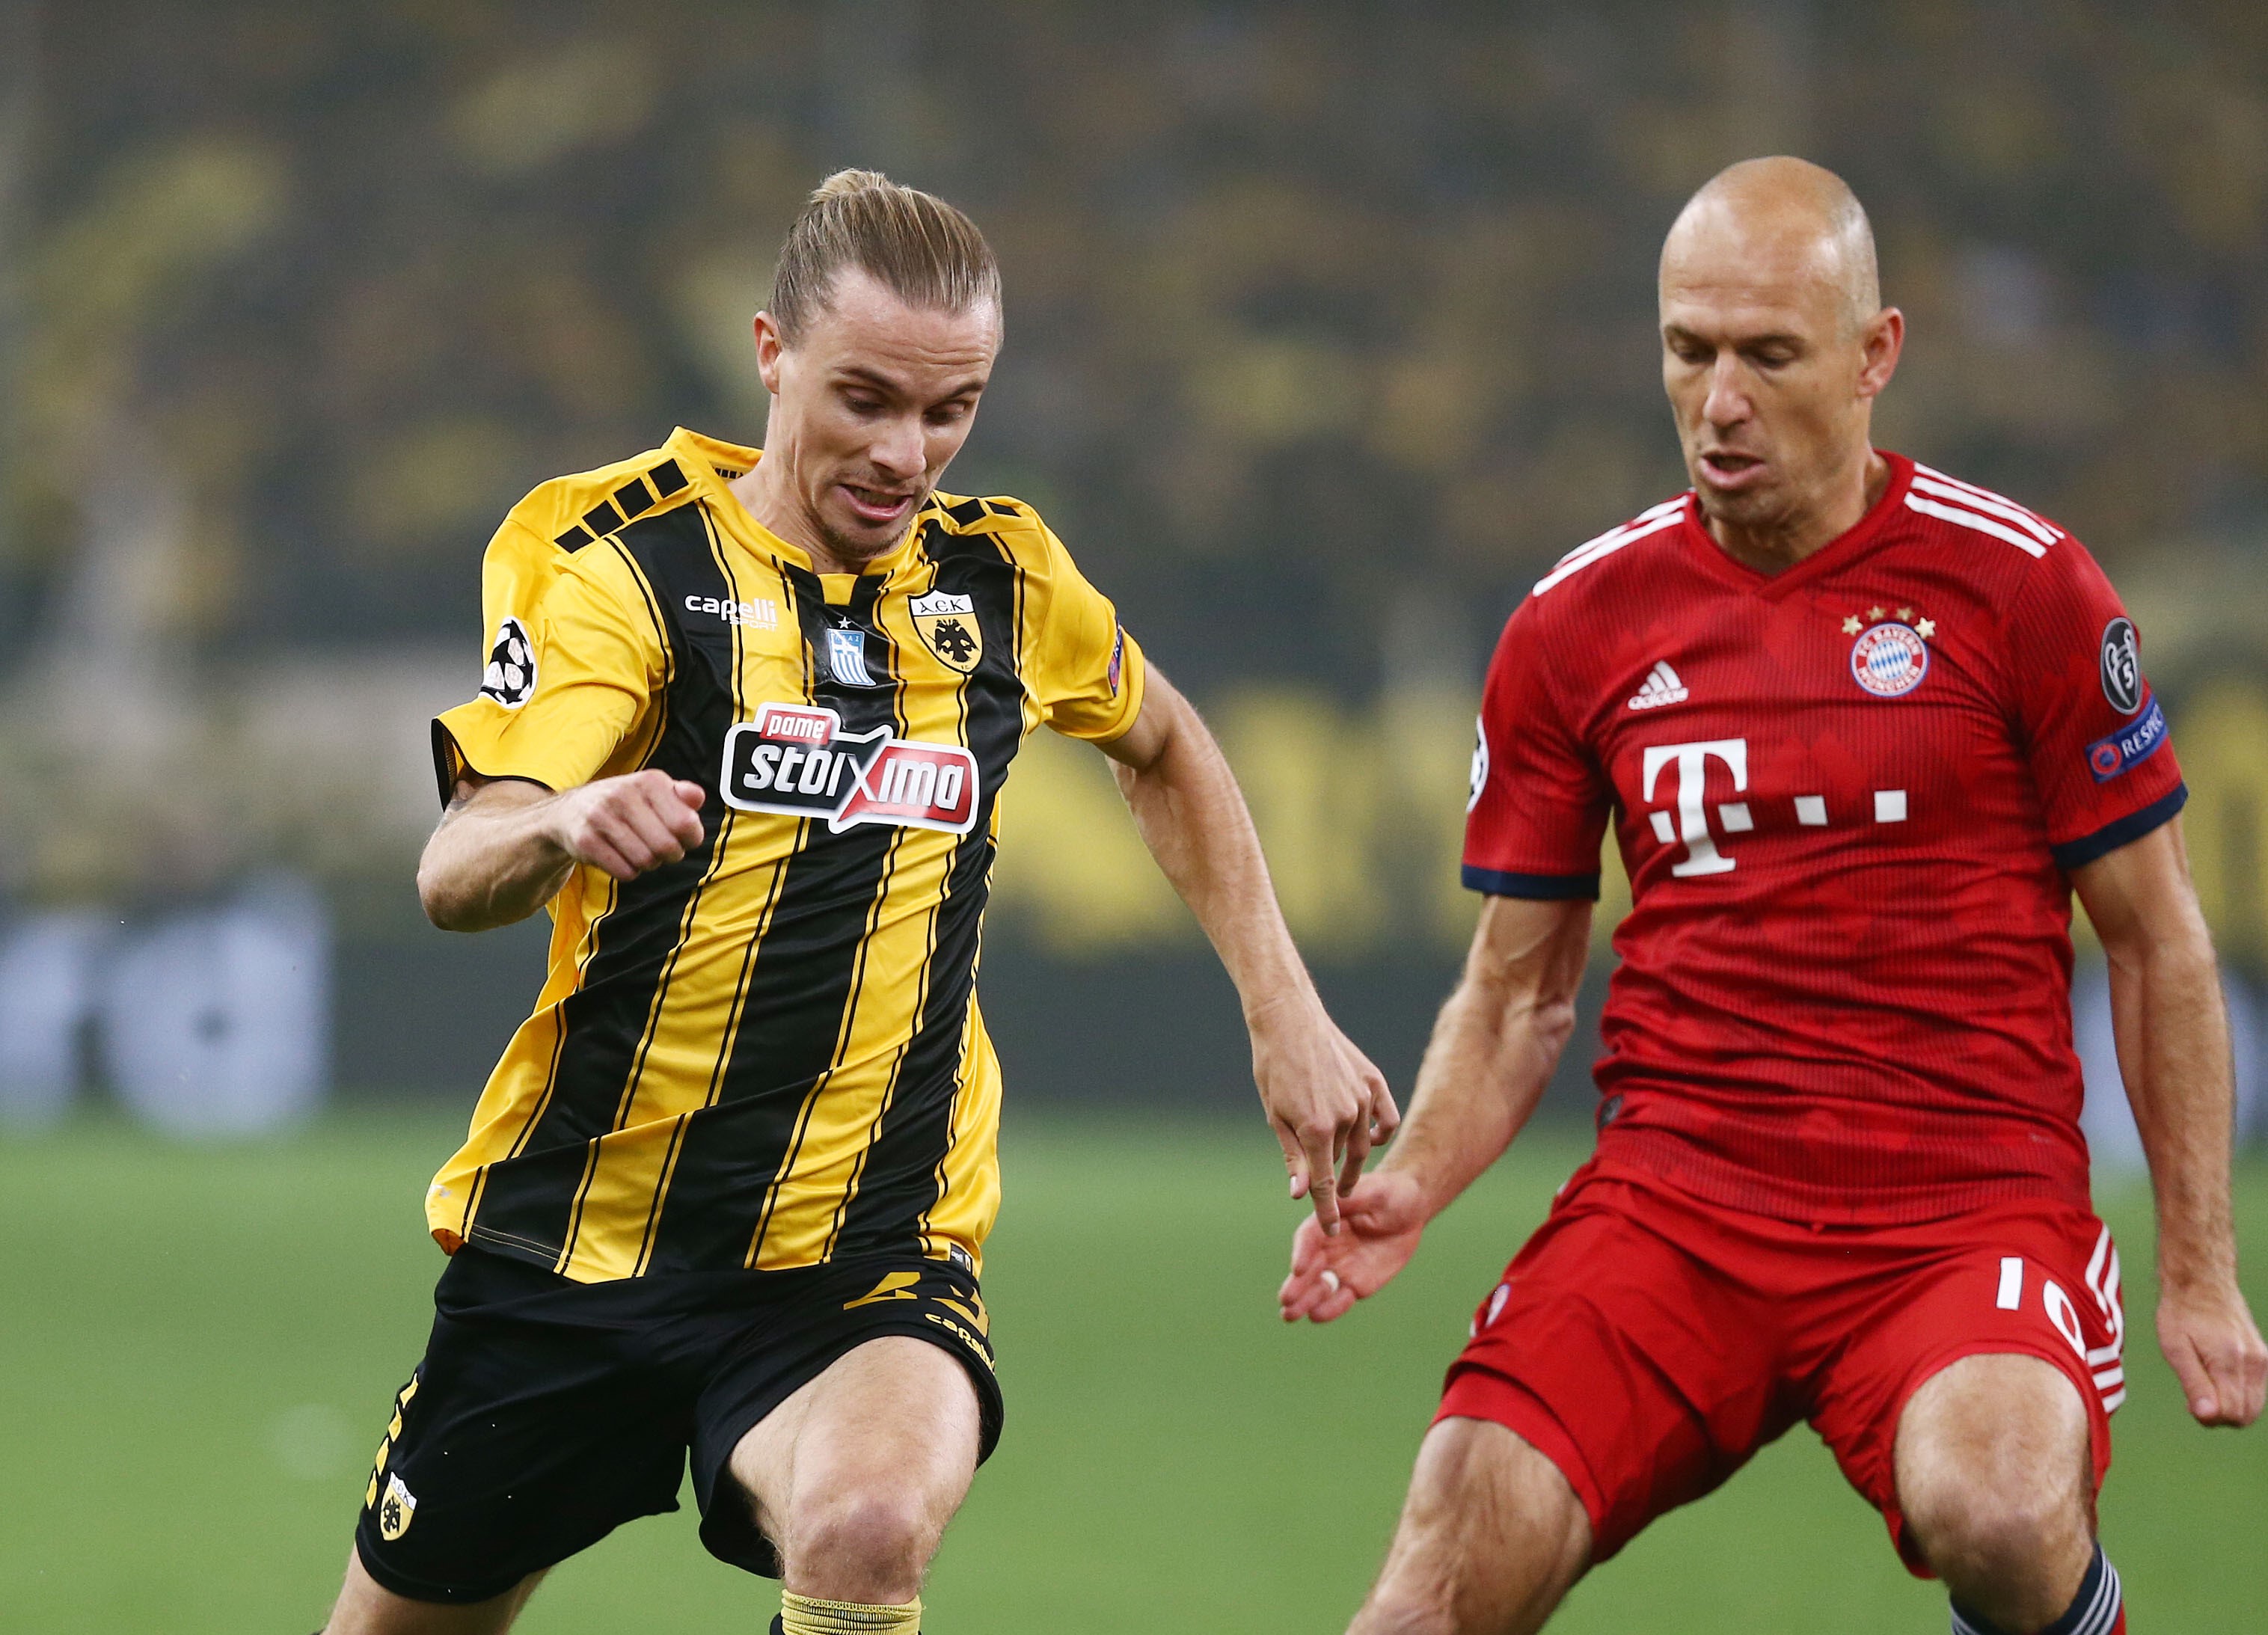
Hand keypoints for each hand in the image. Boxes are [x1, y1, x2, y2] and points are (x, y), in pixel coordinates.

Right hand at [547, 769, 706, 880]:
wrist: (570, 811)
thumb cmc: (624, 804)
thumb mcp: (653, 791)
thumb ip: (681, 795)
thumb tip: (698, 798)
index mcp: (648, 781)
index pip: (685, 823)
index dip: (691, 838)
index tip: (683, 838)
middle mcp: (623, 794)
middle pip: (666, 846)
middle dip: (670, 855)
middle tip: (661, 850)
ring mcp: (601, 817)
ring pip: (645, 861)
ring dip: (648, 864)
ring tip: (640, 851)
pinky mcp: (585, 840)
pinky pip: (624, 872)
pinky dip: (628, 871)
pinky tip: (621, 857)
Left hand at [1249, 996, 1399, 1234]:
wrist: (1289, 1021)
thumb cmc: (1273, 1068)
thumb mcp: (1275, 1116)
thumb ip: (1293, 1158)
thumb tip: (1301, 1195)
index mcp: (1314, 1129)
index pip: (1324, 1184)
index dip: (1327, 1211)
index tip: (1332, 1231)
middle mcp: (1344, 1116)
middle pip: (1344, 1164)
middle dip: (1337, 1182)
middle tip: (1331, 1192)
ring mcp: (1362, 1098)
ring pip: (1362, 1142)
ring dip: (1349, 1154)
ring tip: (1336, 1157)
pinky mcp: (1373, 1081)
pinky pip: (1386, 1118)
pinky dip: (1379, 1132)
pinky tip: (1369, 1137)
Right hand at [1278, 1167, 1427, 1322]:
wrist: (1409, 1208)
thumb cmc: (1388, 1192)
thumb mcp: (1373, 1191)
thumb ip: (1351, 1201)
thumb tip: (1331, 1206)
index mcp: (1325, 1221)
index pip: (1308, 1238)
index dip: (1301, 1253)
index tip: (1298, 1269)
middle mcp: (1327, 1247)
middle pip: (1308, 1268)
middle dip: (1296, 1285)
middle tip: (1286, 1300)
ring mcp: (1339, 1267)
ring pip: (1318, 1287)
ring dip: (1304, 1301)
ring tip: (1289, 1315)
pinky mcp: (1356, 1284)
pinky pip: (1340, 1299)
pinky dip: (1329, 1309)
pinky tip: (1316, 1316)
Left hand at [2156, 1279, 2267, 1427]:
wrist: (2202, 1282)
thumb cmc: (2182, 1313)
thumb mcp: (2175, 1347)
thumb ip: (2194, 1384)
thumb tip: (2207, 1416)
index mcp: (2230, 1363)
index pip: (2229, 1414)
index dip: (2207, 1417)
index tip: (2189, 1402)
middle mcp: (2253, 1364)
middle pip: (2245, 1416)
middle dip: (2221, 1415)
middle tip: (2196, 1395)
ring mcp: (2262, 1360)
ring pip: (2254, 1406)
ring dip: (2231, 1406)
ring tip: (2206, 1383)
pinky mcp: (2263, 1357)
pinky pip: (2257, 1392)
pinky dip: (2240, 1395)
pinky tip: (2218, 1378)